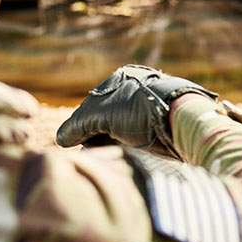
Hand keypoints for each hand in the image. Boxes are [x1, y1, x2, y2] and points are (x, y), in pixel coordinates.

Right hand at [56, 65, 216, 155]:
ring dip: (107, 148)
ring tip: (106, 159)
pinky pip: (131, 143)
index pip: (90, 107)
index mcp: (120, 80)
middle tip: (91, 155)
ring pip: (116, 134)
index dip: (80, 128)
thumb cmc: (140, 110)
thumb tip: (61, 139)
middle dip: (94, 140)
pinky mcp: (156, 130)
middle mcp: (132, 94)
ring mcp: (145, 112)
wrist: (180, 121)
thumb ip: (78, 125)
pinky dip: (123, 152)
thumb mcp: (102, 114)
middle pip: (102, 122)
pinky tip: (120, 160)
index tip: (74, 145)